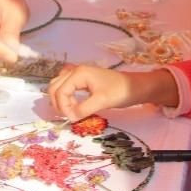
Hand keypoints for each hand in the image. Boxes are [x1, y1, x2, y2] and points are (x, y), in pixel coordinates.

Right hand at [47, 65, 178, 120]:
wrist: (136, 86)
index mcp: (79, 73)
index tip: (73, 119)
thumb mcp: (102, 101)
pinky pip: (67, 87)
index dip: (63, 107)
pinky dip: (66, 97)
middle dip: (58, 103)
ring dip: (60, 100)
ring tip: (72, 111)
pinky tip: (75, 105)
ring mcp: (79, 75)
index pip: (60, 91)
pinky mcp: (83, 81)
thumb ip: (83, 109)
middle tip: (69, 115)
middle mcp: (76, 71)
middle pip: (54, 86)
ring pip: (59, 86)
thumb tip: (69, 118)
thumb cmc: (120, 91)